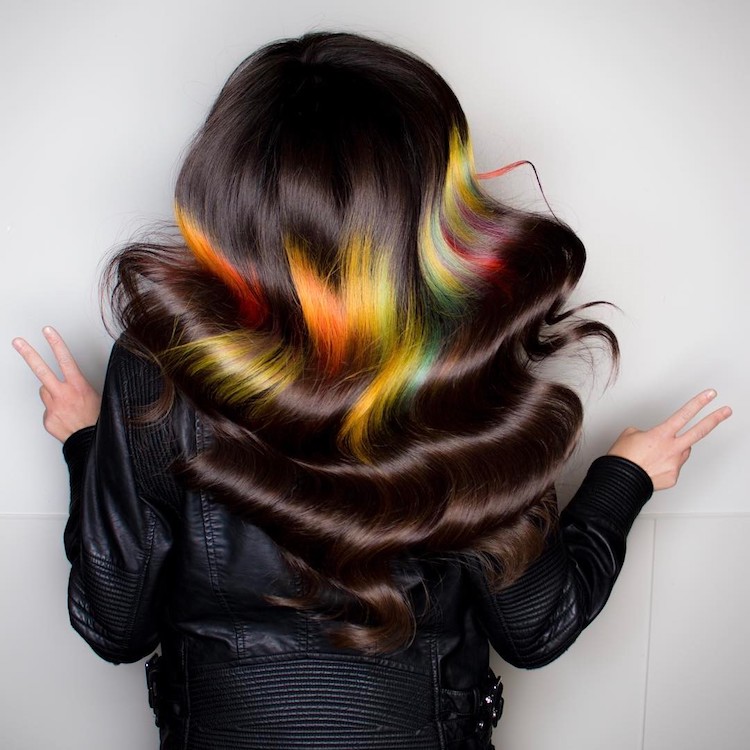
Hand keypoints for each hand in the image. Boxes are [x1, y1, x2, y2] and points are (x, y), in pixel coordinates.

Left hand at [12, 326, 100, 443]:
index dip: (56, 343)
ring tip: (68, 406)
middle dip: (28, 354)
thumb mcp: (96, 397)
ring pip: (45, 392)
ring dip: (52, 395)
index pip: (65, 360)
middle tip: (17, 341)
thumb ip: (77, 387)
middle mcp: (64, 395)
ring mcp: (53, 407)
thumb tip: (66, 384)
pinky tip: (65, 419)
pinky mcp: (47, 419)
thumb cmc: (98, 420)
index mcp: (79, 386)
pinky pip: (47, 410)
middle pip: (42, 370)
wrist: (93, 444)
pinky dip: (54, 413)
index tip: (48, 331)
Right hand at [607, 389, 731, 490]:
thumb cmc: (622, 458)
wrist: (620, 481)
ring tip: (656, 454)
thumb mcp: (630, 435)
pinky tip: (653, 466)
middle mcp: (671, 448)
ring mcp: (674, 463)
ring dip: (676, 449)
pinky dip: (666, 465)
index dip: (699, 403)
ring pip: (683, 451)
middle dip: (714, 419)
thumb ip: (647, 432)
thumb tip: (653, 437)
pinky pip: (674, 466)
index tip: (710, 395)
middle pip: (699, 431)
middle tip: (726, 411)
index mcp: (661, 434)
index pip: (684, 414)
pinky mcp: (673, 477)